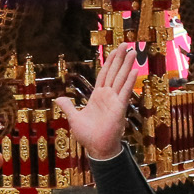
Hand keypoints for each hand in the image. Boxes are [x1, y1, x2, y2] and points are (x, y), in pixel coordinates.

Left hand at [55, 43, 140, 160]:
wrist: (96, 148)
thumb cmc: (87, 135)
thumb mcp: (73, 118)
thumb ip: (67, 106)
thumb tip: (58, 99)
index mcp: (97, 96)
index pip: (104, 75)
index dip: (109, 62)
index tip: (115, 51)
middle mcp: (107, 96)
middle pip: (114, 72)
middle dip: (120, 58)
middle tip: (127, 44)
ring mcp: (114, 101)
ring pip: (121, 78)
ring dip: (127, 65)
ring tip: (133, 51)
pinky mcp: (119, 108)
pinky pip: (124, 92)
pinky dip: (129, 81)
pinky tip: (135, 70)